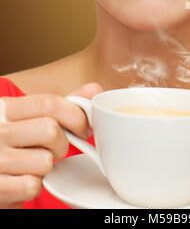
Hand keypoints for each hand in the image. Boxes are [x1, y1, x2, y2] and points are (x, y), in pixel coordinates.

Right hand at [0, 82, 102, 208]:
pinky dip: (34, 187)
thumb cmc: (14, 144)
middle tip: (54, 150)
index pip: (48, 103)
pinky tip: (23, 180)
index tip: (84, 128)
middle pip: (50, 130)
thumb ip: (61, 105)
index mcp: (5, 108)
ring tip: (33, 165)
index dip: (75, 115)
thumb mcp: (30, 118)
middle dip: (61, 144)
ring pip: (44, 161)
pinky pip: (32, 186)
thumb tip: (94, 89)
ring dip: (46, 168)